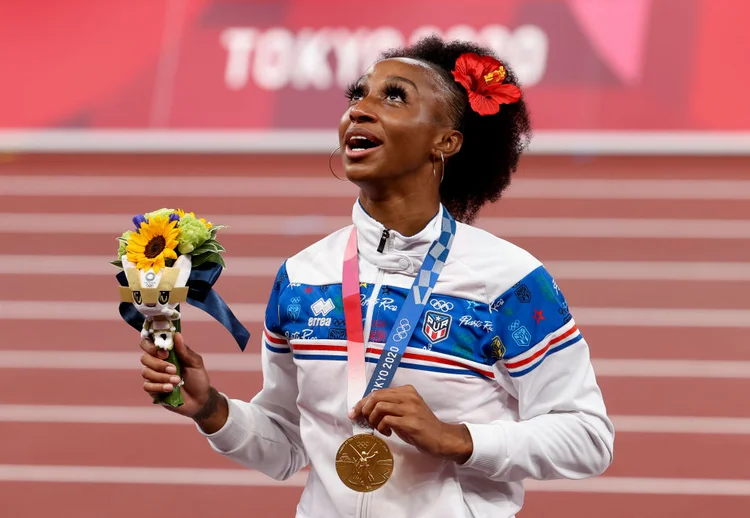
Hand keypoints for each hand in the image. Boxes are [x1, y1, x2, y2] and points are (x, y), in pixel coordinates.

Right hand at [139, 332, 227, 432]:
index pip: (149, 343)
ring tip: (177, 381)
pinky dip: (159, 387)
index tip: (165, 352)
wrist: (200, 400)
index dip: (152, 346)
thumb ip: (185, 351)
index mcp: (167, 354)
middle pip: (144, 358)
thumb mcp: (195, 363)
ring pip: (146, 372)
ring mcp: (154, 377)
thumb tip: (177, 335)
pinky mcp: (153, 390)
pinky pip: (147, 386)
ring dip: (162, 377)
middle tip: (174, 369)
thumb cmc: (198, 379)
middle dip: (159, 364)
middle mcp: (157, 363)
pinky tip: (170, 389)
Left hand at [350, 385, 473, 463]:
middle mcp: (408, 396)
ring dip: (373, 419)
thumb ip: (389, 407)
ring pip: (379, 407)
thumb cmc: (421, 426)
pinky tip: (387, 433)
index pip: (378, 392)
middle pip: (376, 396)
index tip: (354, 412)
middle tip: (361, 420)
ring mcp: (410, 408)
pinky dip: (381, 427)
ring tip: (378, 427)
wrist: (441, 438)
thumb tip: (365, 410)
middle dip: (363, 409)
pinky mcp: (410, 422)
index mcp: (406, 391)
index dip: (363, 401)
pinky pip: (386, 420)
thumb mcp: (405, 411)